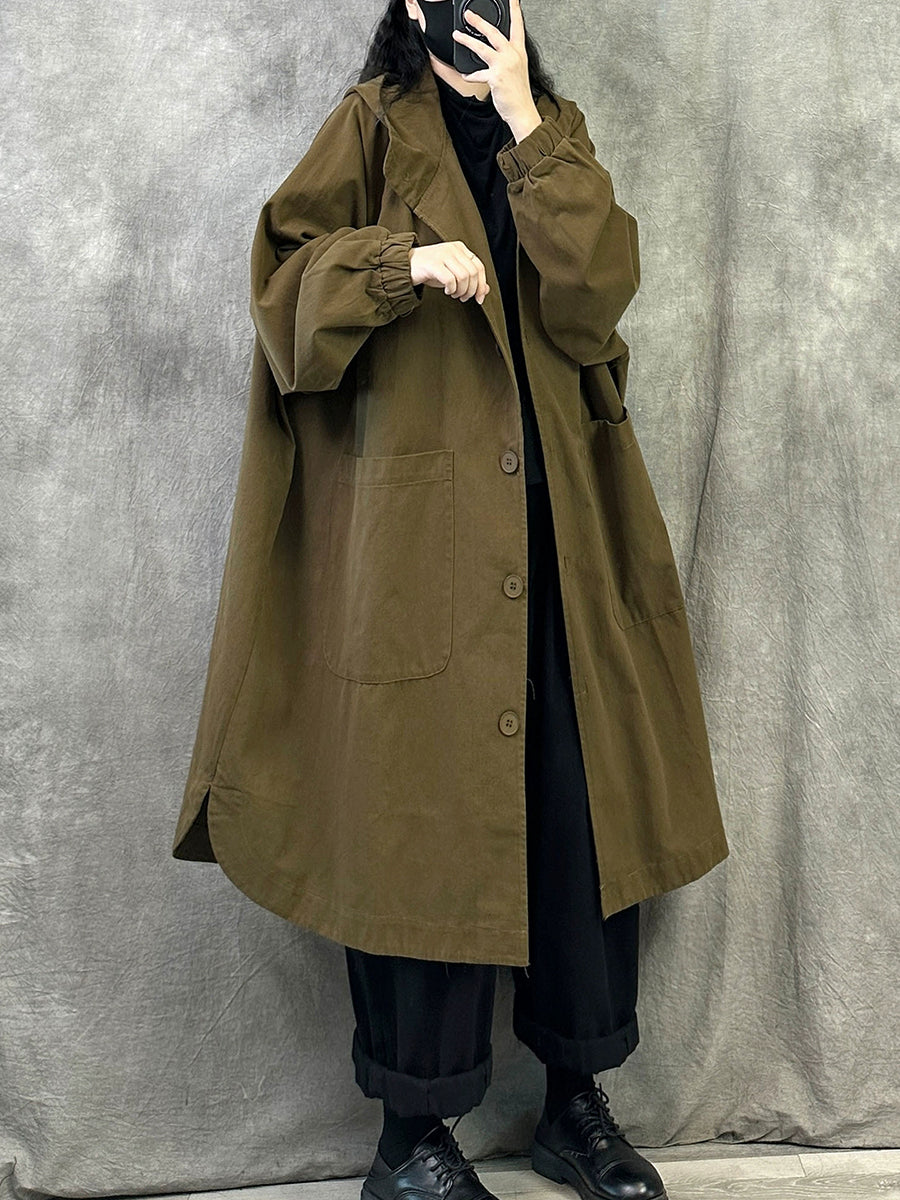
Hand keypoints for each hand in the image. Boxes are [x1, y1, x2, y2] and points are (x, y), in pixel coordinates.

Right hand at [409, 242, 490, 303]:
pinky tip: (446, 291)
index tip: (479, 298)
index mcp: (460, 248)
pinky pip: (450, 280)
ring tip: (454, 294)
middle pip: (473, 273)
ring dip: (461, 291)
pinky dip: (451, 289)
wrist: (406, 266)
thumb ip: (470, 280)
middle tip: (463, 298)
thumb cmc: (430, 270)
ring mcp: (443, 255)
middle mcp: (453, 249)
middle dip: (471, 290)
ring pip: (464, 277)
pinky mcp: (433, 264)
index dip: (481, 285)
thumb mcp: (453, 274)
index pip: (479, 266)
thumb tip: (485, 290)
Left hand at [451, 0, 541, 139]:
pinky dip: (470, 75)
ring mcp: (504, 66)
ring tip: (456, 35)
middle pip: (494, 32)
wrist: (522, 111)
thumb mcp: (517, 70)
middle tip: (468, 15)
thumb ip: (508, 58)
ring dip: (467, 41)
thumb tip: (493, 52)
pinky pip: (478, 74)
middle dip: (479, 21)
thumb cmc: (519, 93)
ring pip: (482, 48)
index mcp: (519, 52)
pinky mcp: (496, 78)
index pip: (517, 26)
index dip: (515, 10)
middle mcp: (512, 56)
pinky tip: (465, 75)